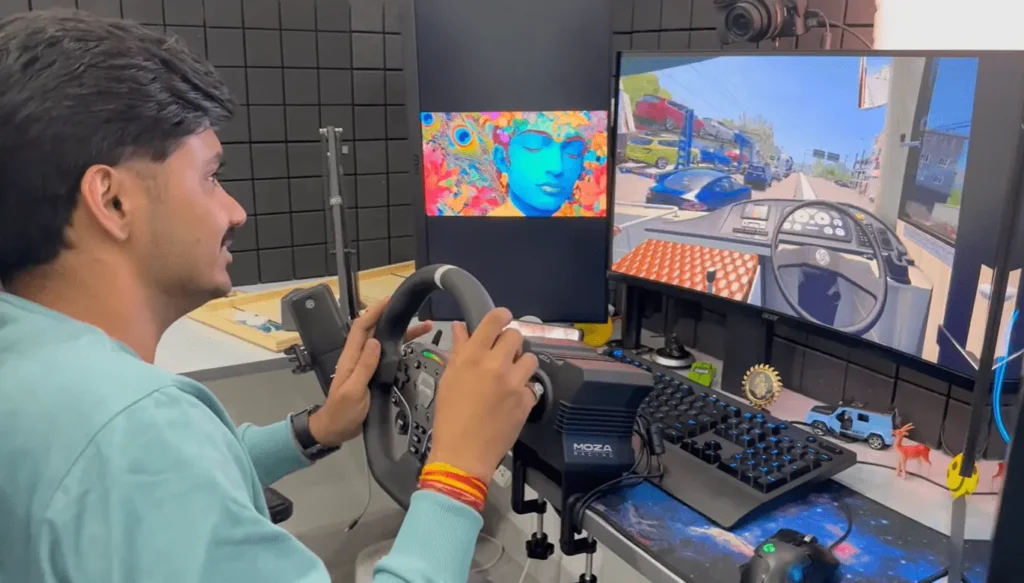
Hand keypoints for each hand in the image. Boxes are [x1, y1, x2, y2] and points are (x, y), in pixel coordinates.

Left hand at [309, 299, 432, 447]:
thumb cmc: (341, 412)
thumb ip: (364, 366)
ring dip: (402, 333)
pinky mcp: (373, 374)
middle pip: (375, 330)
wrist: (336, 430)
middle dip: (393, 317)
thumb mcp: (353, 390)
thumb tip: (375, 341)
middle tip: (414, 311)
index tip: (390, 301)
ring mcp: (366, 365)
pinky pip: (388, 356)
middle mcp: (358, 357)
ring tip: (424, 328)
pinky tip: (413, 347)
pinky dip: (401, 348)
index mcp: (351, 357)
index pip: (361, 327)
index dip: (374, 311)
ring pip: (385, 342)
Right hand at [426, 308, 538, 480]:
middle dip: (511, 343)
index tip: (503, 318)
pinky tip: (511, 400)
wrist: (463, 453)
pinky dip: (523, 390)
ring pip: (530, 359)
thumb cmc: (450, 417)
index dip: (501, 316)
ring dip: (521, 365)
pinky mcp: (526, 400)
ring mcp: (514, 382)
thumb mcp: (448, 379)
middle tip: (504, 354)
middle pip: (516, 336)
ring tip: (511, 377)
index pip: (494, 321)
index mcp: (472, 356)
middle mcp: (495, 365)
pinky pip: (532, 385)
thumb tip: (462, 329)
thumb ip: (458, 350)